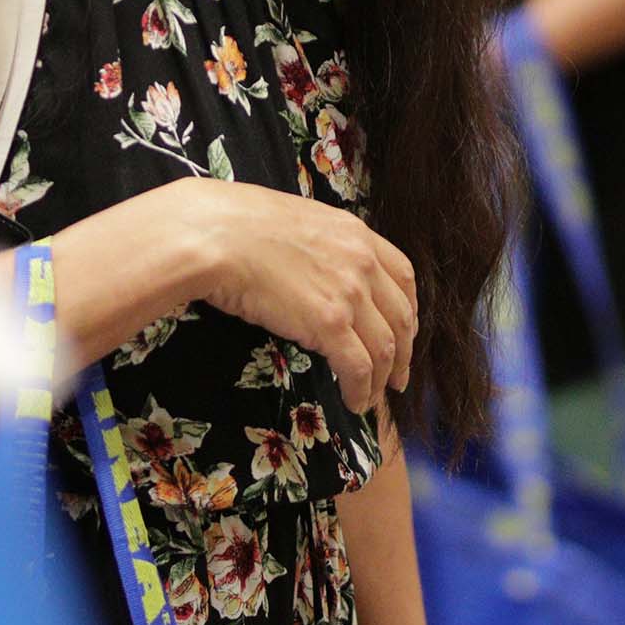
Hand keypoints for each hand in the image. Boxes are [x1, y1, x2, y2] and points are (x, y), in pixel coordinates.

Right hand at [154, 182, 417, 419]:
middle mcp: (362, 263)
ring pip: (385, 348)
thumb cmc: (238, 224)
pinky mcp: (329, 325)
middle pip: (400, 317)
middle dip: (405, 353)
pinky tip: (354, 403)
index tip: (404, 331)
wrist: (217, 235)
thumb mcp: (297, 221)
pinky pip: (358, 367)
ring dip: (382, 379)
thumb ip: (320, 245)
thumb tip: (314, 267)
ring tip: (373, 398)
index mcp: (356, 233)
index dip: (408, 309)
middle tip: (398, 377)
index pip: (402, 275)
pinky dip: (361, 390)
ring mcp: (349, 294)